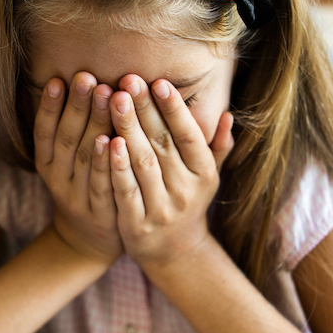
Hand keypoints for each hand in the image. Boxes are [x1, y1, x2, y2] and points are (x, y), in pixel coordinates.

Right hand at [33, 73, 121, 263]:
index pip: (44, 131)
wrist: (92, 240)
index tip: (58, 79)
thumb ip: (72, 126)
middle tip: (87, 76)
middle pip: (66, 138)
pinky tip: (113, 139)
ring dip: (95, 124)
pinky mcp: (100, 213)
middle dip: (76, 105)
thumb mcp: (69, 161)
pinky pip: (102, 184)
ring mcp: (78, 198)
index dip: (49, 106)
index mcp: (47, 164)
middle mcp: (58, 180)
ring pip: (85, 157)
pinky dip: (106, 162)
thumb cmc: (86, 186)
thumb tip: (76, 78)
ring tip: (104, 94)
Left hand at [108, 75, 233, 271]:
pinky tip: (105, 141)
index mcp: (204, 174)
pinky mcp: (137, 225)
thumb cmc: (188, 202)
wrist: (175, 253)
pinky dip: (116, 166)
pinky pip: (125, 190)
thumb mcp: (208, 177)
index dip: (175, 109)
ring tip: (114, 100)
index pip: (189, 135)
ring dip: (128, 129)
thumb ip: (218, 147)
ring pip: (143, 163)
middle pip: (162, 144)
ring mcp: (161, 209)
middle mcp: (186, 191)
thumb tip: (228, 116)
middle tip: (128, 79)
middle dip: (145, 109)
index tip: (160, 81)